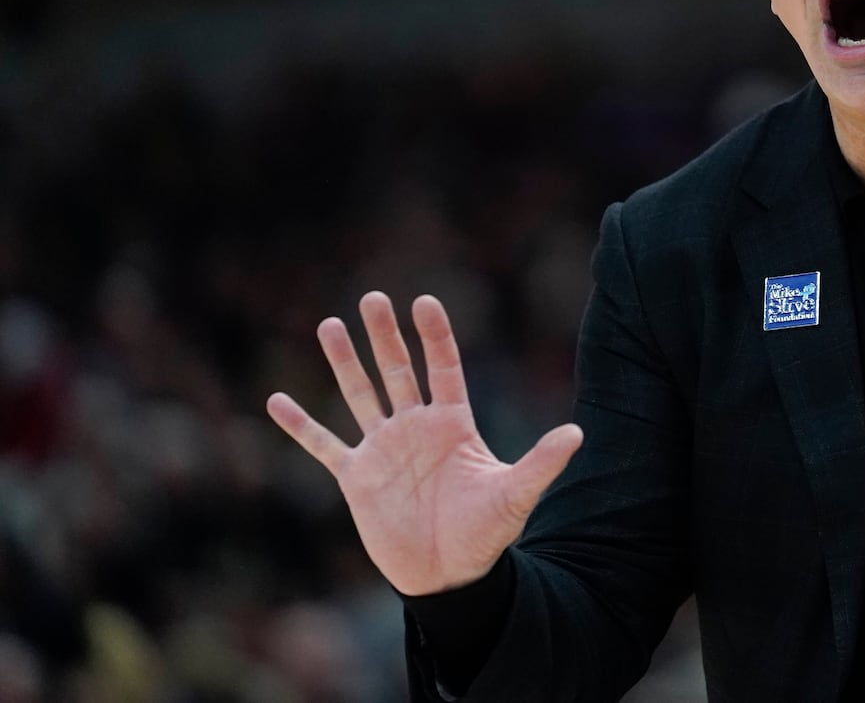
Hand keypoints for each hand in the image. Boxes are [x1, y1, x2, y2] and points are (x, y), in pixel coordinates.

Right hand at [266, 291, 582, 596]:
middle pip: (397, 371)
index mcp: (453, 424)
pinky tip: (277, 401)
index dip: (434, 336)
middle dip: (384, 335)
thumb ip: (541, 462)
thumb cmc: (485, 533)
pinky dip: (301, 425)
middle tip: (372, 297)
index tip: (424, 301)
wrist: (449, 576)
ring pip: (360, 395)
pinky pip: (324, 445)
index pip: (443, 368)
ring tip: (331, 324)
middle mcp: (416, 428)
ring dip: (345, 362)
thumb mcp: (515, 495)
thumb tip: (576, 434)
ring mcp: (384, 449)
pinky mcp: (357, 477)